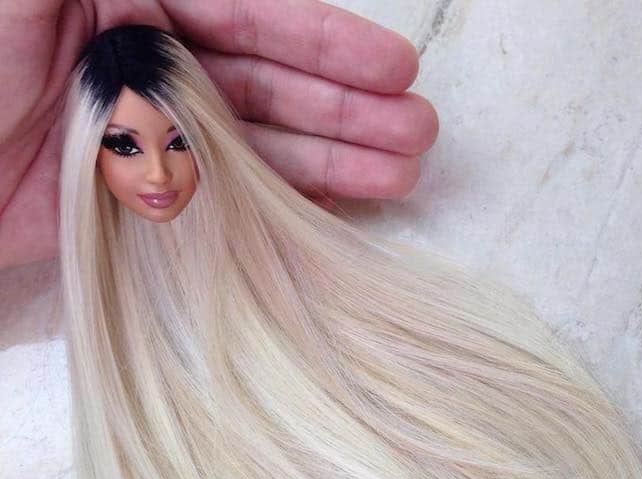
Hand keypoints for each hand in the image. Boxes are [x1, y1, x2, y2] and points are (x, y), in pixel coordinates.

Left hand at [0, 0, 438, 271]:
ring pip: (262, 145)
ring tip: (402, 173)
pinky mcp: (148, 198)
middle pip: (273, 84)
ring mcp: (157, 135)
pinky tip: (337, 205)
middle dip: (350, 107)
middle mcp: (155, 63)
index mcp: (134, 0)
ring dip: (335, 159)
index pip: (253, 16)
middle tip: (418, 134)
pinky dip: (284, 203)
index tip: (394, 70)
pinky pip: (231, 198)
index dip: (328, 43)